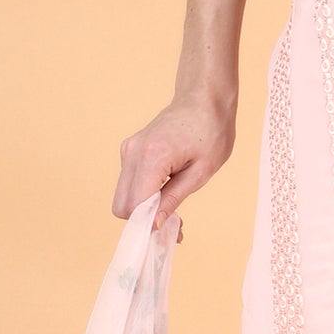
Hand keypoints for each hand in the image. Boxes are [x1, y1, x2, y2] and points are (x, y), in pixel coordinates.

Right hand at [112, 91, 234, 222]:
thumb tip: (154, 226)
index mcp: (153, 156)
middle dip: (144, 221)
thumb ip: (173, 199)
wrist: (203, 98)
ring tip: (172, 209)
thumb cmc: (211, 131)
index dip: (149, 226)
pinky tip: (165, 193)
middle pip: (122, 205)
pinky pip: (129, 183)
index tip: (172, 235)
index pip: (136, 206)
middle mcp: (133, 152)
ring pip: (123, 196)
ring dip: (143, 210)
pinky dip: (142, 195)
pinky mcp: (130, 150)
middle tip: (174, 224)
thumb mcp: (201, 171)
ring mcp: (128, 150)